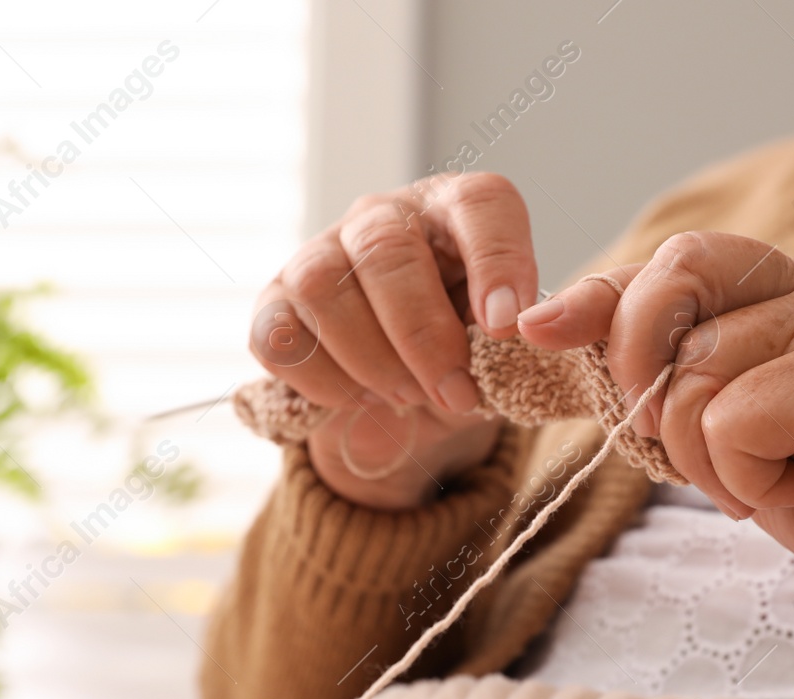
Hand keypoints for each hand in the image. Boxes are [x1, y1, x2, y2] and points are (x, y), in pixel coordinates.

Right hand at [251, 172, 538, 509]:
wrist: (407, 390)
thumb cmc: (466, 349)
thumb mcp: (506, 341)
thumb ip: (518, 335)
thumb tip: (516, 335)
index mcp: (456, 211)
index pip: (480, 204)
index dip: (496, 260)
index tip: (506, 326)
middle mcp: (384, 217)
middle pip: (386, 249)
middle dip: (423, 335)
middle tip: (455, 393)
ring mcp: (320, 253)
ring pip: (322, 288)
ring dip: (370, 360)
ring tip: (406, 398)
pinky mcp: (274, 302)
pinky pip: (279, 336)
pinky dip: (322, 381)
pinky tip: (358, 400)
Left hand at [517, 233, 793, 672]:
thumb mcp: (735, 435)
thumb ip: (674, 385)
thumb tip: (561, 340)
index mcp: (782, 296)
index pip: (671, 265)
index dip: (598, 295)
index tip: (537, 328)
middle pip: (672, 284)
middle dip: (640, 369)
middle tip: (674, 442)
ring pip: (696, 374)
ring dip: (709, 459)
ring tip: (770, 484)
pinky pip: (738, 418)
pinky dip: (749, 477)